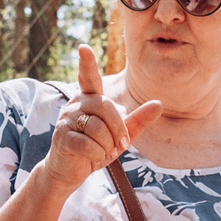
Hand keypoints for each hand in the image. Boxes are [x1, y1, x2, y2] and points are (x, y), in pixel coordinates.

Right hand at [36, 44, 161, 195]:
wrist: (70, 171)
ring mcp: (66, 119)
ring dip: (107, 146)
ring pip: (98, 129)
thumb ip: (137, 120)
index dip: (87, 64)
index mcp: (89, 99)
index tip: (84, 48)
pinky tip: (92, 158)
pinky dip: (96, 155)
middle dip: (118, 130)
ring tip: (102, 152)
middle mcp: (75, 104)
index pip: (89, 78)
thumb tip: (159, 104)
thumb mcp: (119, 135)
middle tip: (119, 145)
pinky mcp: (61, 137)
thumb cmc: (94, 149)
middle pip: (106, 107)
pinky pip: (88, 144)